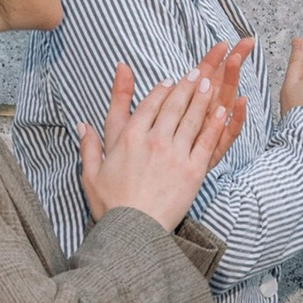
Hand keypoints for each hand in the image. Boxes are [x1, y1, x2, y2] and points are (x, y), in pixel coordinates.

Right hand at [77, 46, 245, 231]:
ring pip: (192, 118)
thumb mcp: (91, 173)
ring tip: (210, 82)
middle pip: (173, 106)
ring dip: (202, 97)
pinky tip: (221, 110)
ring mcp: (175, 154)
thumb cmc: (111, 205)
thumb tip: (81, 124)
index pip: (148, 105)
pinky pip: (207, 141)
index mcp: (128, 138)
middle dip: (186, 85)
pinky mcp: (193, 171)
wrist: (132, 231)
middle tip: (197, 71)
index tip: (170, 81)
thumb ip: (89, 145)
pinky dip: (215, 123)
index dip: (161, 91)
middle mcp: (153, 141)